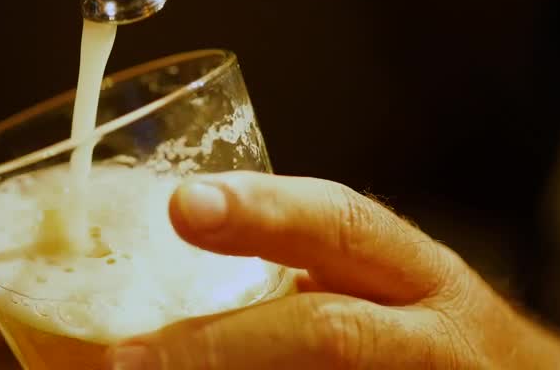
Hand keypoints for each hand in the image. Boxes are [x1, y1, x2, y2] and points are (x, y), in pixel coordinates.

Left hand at [104, 172, 559, 368]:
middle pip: (331, 332)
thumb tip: (153, 277)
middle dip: (223, 346)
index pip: (340, 224)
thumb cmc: (434, 341)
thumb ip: (303, 272)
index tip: (184, 204)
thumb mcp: (387, 289)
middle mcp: (430, 334)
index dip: (264, 211)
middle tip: (125, 357)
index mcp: (413, 273)